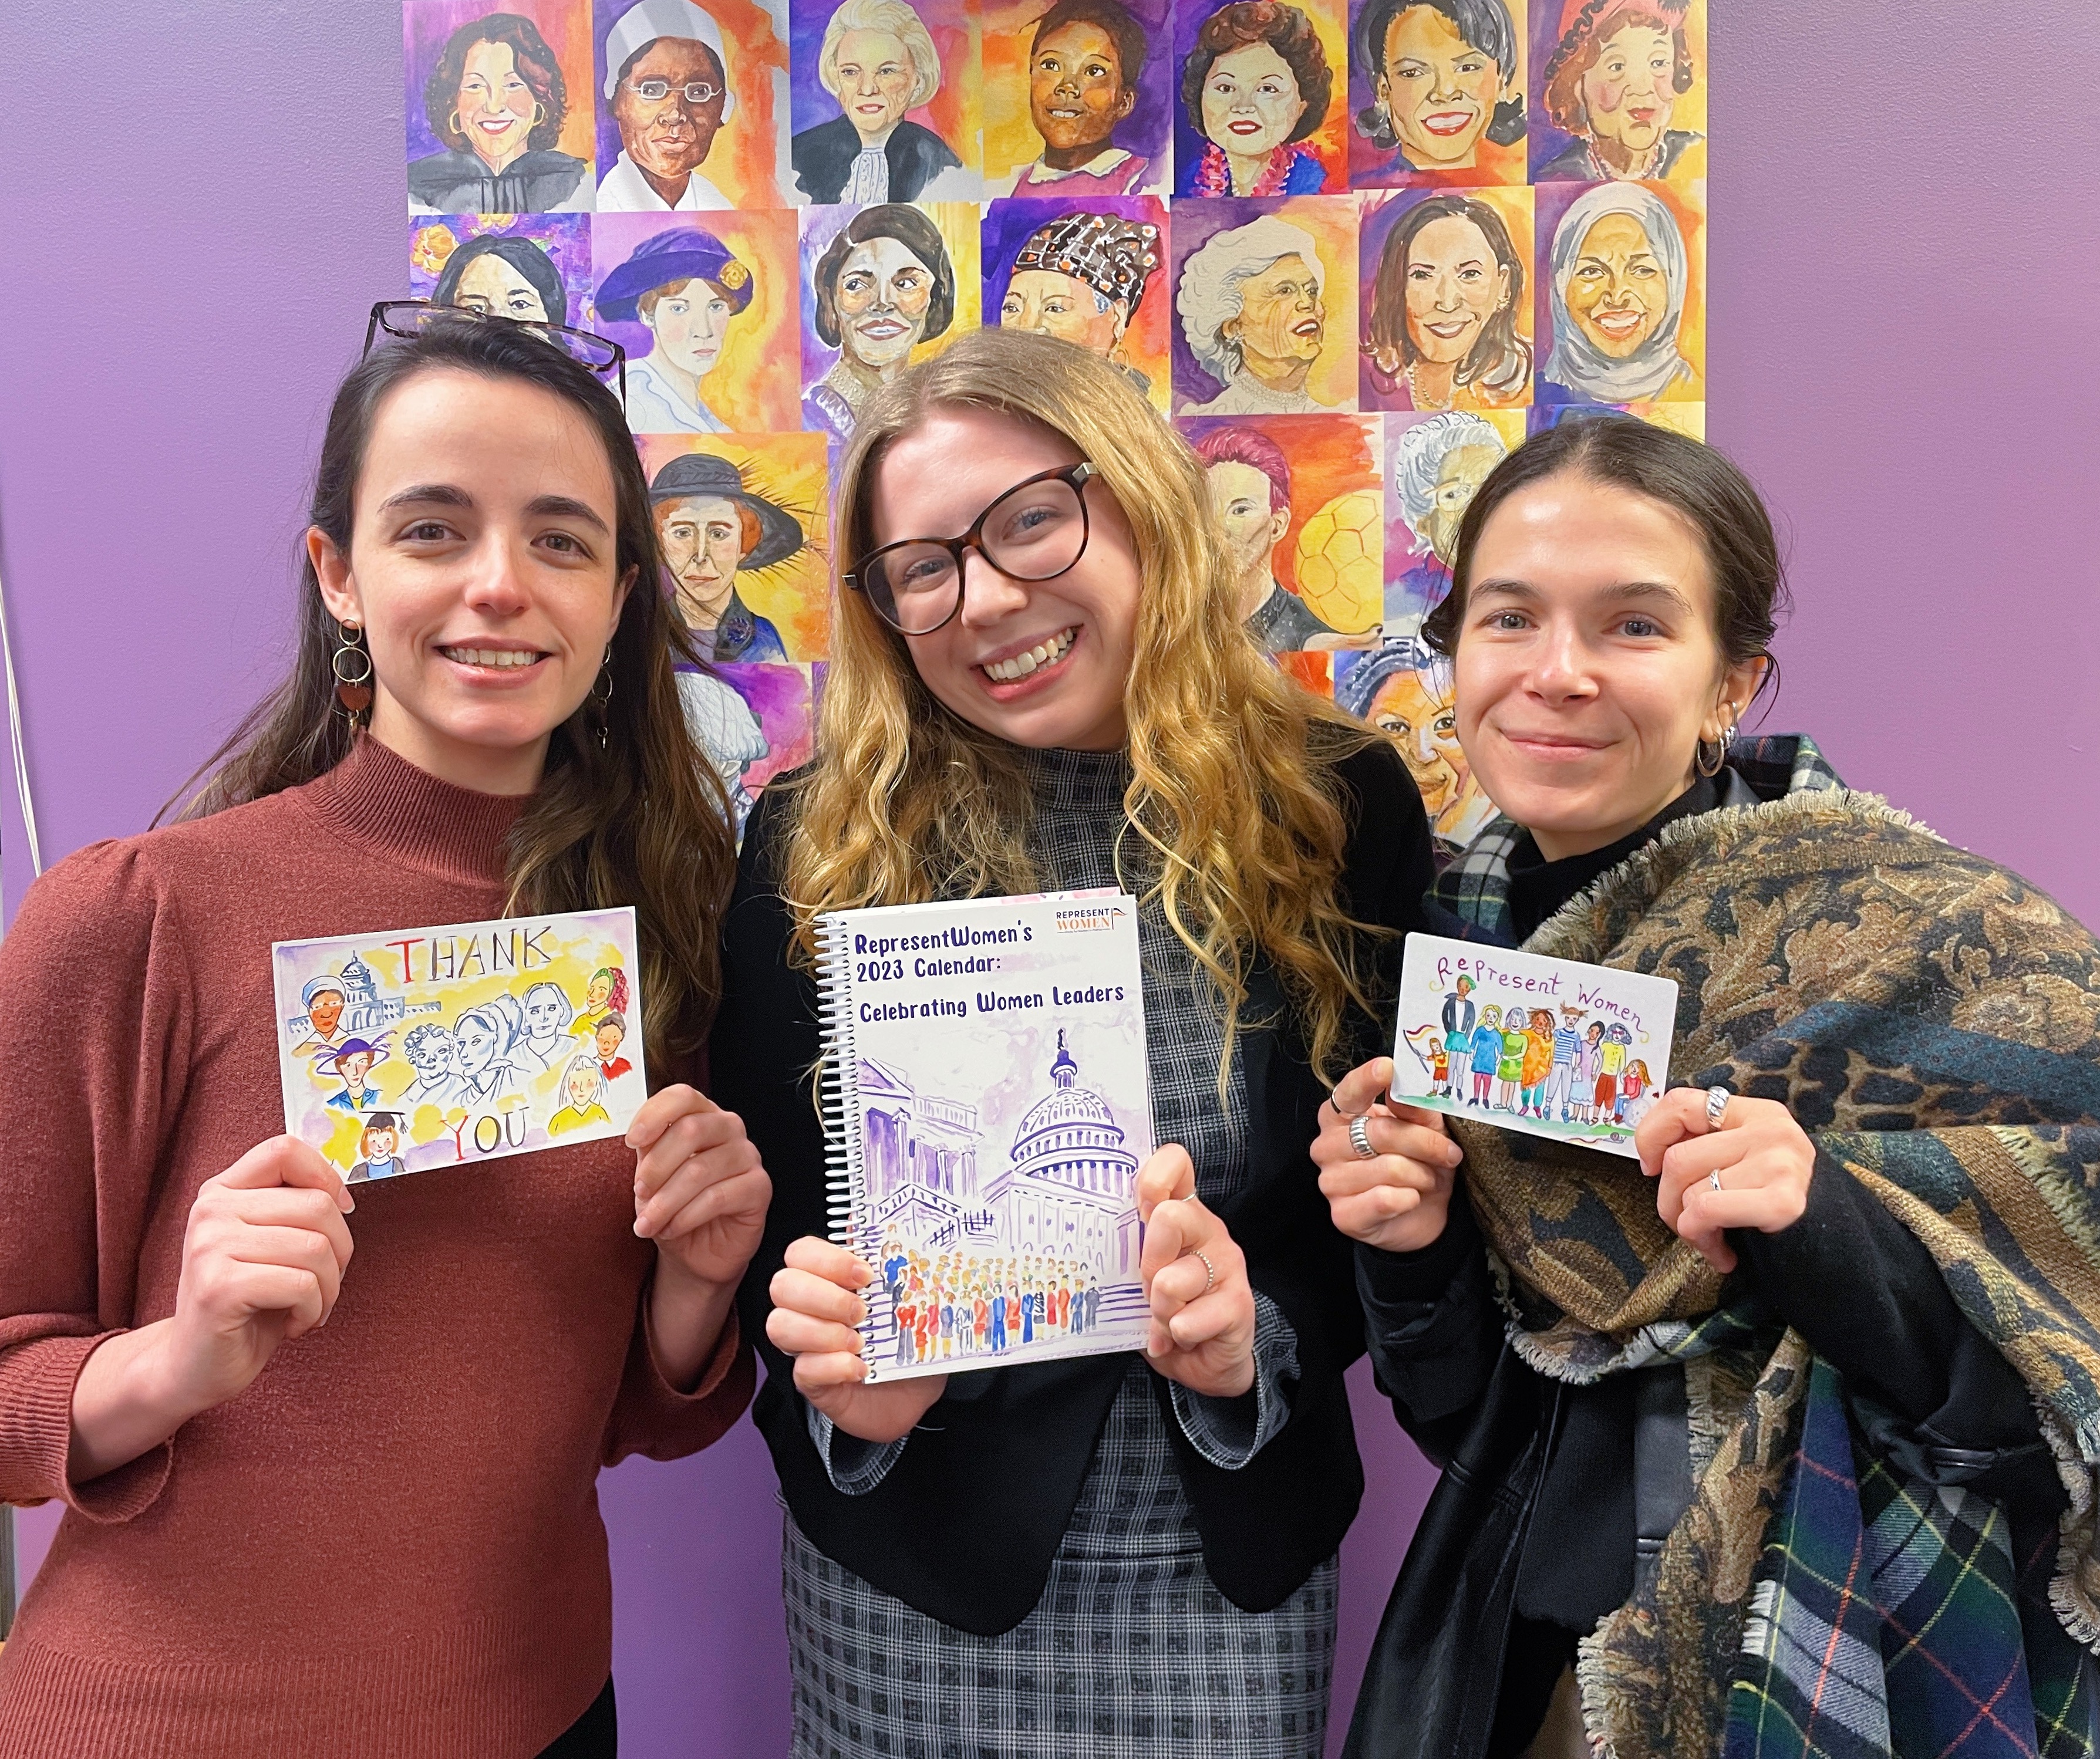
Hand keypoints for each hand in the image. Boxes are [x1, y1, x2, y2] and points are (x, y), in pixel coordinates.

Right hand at [166, 1136, 356, 1411]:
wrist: (194, 1366)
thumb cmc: (247, 1304)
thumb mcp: (271, 1244)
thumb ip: (294, 1208)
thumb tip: (343, 1194)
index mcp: (222, 1192)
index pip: (286, 1150)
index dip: (327, 1178)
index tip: (339, 1214)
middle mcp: (210, 1211)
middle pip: (318, 1205)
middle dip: (341, 1251)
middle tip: (325, 1283)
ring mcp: (209, 1246)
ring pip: (316, 1247)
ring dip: (330, 1288)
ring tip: (309, 1307)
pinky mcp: (218, 1287)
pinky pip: (302, 1285)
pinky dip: (313, 1310)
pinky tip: (295, 1325)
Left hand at [629, 1085, 770, 1289]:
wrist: (696, 1252)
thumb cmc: (674, 1208)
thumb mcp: (652, 1177)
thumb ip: (648, 1150)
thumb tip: (638, 1137)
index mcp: (701, 1116)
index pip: (682, 1096)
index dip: (655, 1114)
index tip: (632, 1141)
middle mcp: (728, 1129)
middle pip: (690, 1130)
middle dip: (656, 1167)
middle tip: (639, 1194)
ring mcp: (748, 1156)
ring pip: (700, 1169)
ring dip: (666, 1202)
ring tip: (649, 1223)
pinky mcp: (759, 1187)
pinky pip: (717, 1197)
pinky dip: (686, 1217)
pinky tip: (672, 1228)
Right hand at [766, 1237, 945, 1442]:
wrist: (917, 1389)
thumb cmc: (908, 1336)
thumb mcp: (908, 1294)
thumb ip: (891, 1259)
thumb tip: (875, 1221)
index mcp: (829, 1279)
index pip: (800, 1253)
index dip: (826, 1259)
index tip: (865, 1275)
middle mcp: (809, 1309)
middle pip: (781, 1285)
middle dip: (823, 1296)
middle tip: (862, 1312)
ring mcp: (805, 1346)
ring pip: (780, 1325)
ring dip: (823, 1332)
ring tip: (860, 1343)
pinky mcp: (811, 1382)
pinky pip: (802, 1370)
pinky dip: (833, 1366)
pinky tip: (860, 1368)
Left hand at [1135, 1146, 1255, 1398]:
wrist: (1204, 1362)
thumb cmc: (1165, 1309)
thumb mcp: (1135, 1275)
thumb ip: (1123, 1250)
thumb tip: (1087, 1236)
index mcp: (1180, 1213)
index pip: (1175, 1164)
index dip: (1153, 1178)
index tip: (1138, 1209)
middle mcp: (1207, 1230)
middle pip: (1169, 1217)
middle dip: (1146, 1262)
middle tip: (1145, 1287)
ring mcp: (1227, 1264)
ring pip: (1173, 1280)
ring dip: (1158, 1310)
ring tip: (1164, 1320)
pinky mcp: (1239, 1304)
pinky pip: (1190, 1318)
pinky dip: (1175, 1334)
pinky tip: (1178, 1338)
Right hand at [1313, 1057, 1462, 1252]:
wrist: (1420, 1216)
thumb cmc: (1417, 1164)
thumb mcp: (1425, 1129)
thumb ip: (1413, 1108)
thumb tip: (1406, 1086)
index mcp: (1340, 1115)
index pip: (1348, 1092)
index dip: (1367, 1079)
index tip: (1388, 1068)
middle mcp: (1326, 1145)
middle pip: (1381, 1132)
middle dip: (1425, 1143)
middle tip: (1450, 1153)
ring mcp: (1330, 1181)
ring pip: (1389, 1168)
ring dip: (1421, 1175)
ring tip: (1427, 1179)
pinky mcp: (1342, 1215)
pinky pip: (1384, 1199)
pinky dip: (1409, 1199)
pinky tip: (1411, 1199)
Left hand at [1637, 1087, 1814, 1273]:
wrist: (1831, 1248)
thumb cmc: (1769, 1205)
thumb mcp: (1741, 1161)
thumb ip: (1704, 1146)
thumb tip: (1649, 1154)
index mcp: (1757, 1112)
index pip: (1681, 1102)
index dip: (1650, 1136)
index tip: (1649, 1167)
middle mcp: (1771, 1130)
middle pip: (1678, 1158)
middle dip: (1668, 1201)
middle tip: (1685, 1223)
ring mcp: (1781, 1163)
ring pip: (1689, 1189)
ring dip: (1687, 1227)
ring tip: (1710, 1240)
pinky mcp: (1783, 1200)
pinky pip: (1706, 1210)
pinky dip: (1702, 1239)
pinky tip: (1722, 1253)